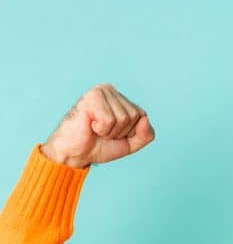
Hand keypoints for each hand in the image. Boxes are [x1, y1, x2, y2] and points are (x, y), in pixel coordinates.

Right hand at [40, 84, 154, 168]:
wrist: (75, 154)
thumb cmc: (100, 145)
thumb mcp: (131, 143)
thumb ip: (146, 134)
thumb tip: (145, 119)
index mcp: (120, 97)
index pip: (142, 116)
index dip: (130, 131)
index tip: (113, 132)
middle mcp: (110, 90)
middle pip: (134, 116)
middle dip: (120, 131)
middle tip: (102, 131)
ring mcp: (100, 92)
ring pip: (123, 118)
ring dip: (110, 131)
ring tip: (96, 129)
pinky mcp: (91, 98)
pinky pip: (109, 120)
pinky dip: (101, 129)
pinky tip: (90, 125)